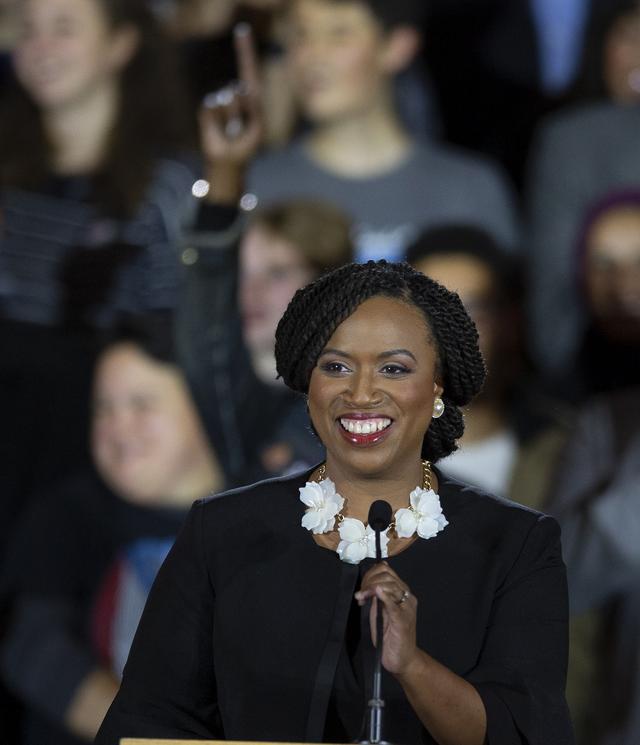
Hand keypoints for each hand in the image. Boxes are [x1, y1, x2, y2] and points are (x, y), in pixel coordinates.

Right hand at [198, 22, 263, 200]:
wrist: (227, 162)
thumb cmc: (245, 148)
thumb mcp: (256, 131)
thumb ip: (253, 110)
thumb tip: (238, 90)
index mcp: (251, 100)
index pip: (249, 71)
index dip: (245, 51)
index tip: (241, 31)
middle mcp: (236, 96)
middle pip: (238, 87)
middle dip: (238, 104)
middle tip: (239, 126)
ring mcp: (221, 102)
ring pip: (226, 100)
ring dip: (229, 119)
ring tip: (231, 131)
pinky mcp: (207, 110)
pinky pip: (211, 107)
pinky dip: (216, 120)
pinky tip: (220, 130)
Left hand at [355, 561, 418, 675]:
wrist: (403, 659)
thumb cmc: (390, 637)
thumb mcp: (379, 611)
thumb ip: (375, 596)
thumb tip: (367, 581)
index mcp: (402, 593)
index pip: (387, 571)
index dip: (371, 574)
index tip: (361, 587)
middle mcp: (407, 598)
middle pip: (387, 576)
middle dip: (369, 581)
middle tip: (360, 594)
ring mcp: (406, 609)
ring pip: (390, 586)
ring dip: (371, 588)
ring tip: (362, 597)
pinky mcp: (403, 621)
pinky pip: (394, 605)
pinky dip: (385, 596)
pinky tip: (378, 592)